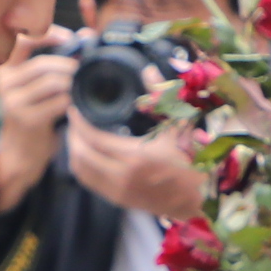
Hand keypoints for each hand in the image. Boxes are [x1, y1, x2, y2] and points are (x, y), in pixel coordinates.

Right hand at [0, 38, 79, 208]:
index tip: (69, 38)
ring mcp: (12, 101)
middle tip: (85, 72)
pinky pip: (57, 102)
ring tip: (82, 89)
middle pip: (43, 64)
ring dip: (73, 84)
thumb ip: (57, 60)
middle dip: (70, 66)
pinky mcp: (24, 118)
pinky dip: (72, 101)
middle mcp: (4, 83)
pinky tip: (77, 106)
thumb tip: (86, 34)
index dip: (47, 35)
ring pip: (52, 82)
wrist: (22, 152)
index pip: (22, 41)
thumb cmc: (36, 114)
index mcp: (5, 69)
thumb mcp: (40, 85)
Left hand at [64, 105, 206, 221]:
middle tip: (73, 121)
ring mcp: (119, 191)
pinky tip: (86, 154)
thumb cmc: (190, 161)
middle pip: (81, 155)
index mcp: (136, 157)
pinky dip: (82, 167)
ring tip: (77, 136)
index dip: (79, 124)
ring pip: (81, 171)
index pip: (94, 139)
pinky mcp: (119, 200)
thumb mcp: (178, 125)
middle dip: (72, 136)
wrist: (198, 200)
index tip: (74, 109)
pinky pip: (89, 182)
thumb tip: (148, 70)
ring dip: (74, 153)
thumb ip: (161, 97)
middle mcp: (122, 177)